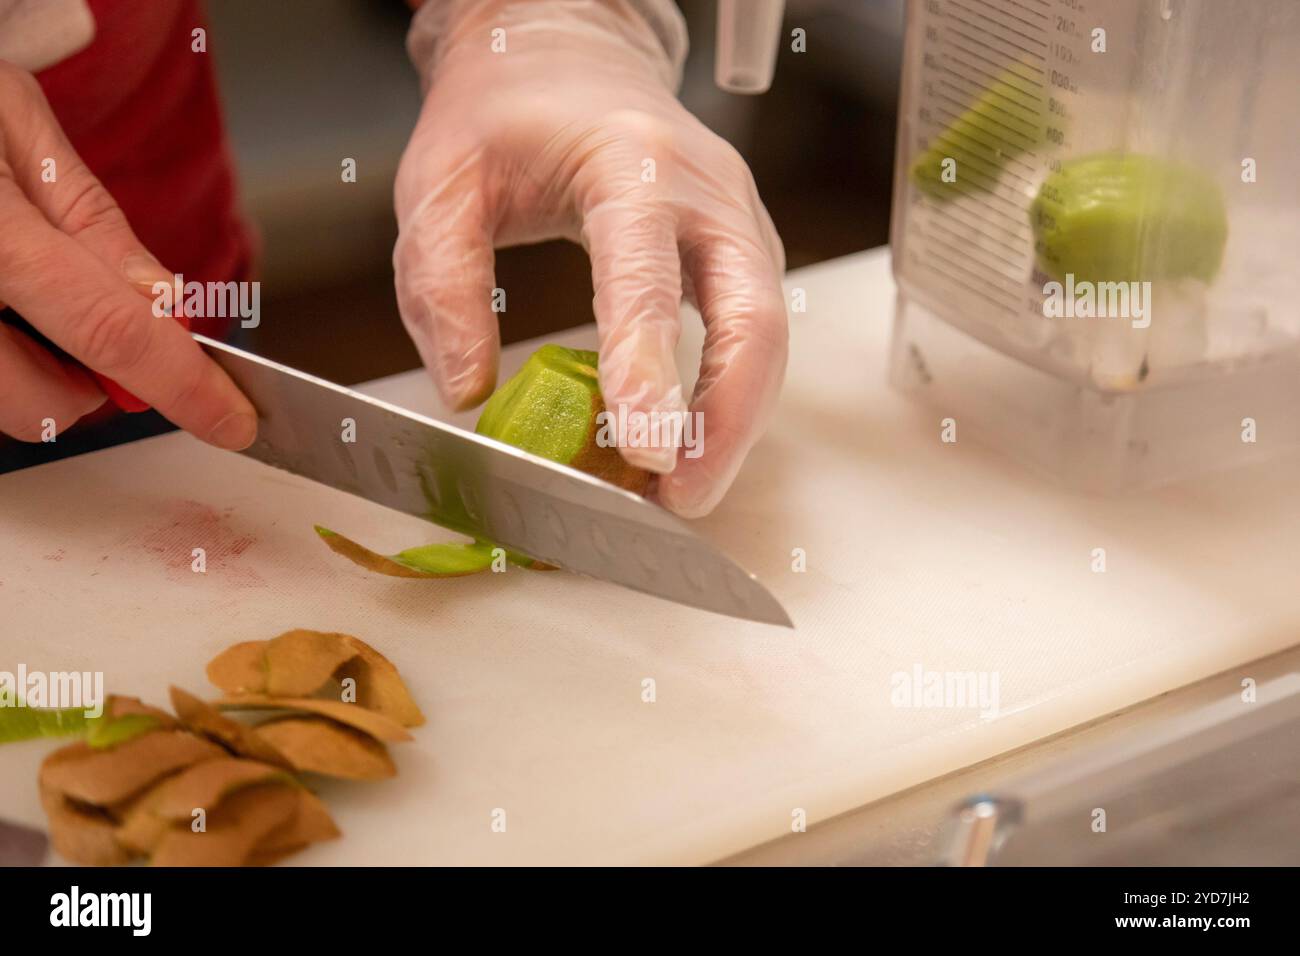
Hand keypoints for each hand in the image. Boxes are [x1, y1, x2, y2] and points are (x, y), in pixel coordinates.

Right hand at [0, 61, 255, 448]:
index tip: (232, 419)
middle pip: (43, 401)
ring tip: (25, 296)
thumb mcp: (13, 122)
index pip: (111, 330)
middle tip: (96, 323)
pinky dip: (1, 358)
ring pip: (2, 406)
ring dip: (36, 374)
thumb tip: (161, 299)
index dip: (184, 385)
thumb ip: (90, 220)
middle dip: (92, 385)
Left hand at [394, 0, 787, 516]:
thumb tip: (467, 392)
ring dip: (736, 422)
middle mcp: (707, 191)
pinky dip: (731, 397)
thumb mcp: (440, 183)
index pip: (650, 280)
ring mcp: (738, 220)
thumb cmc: (504, 114)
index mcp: (630, 164)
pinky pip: (755, 332)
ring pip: (768, 336)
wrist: (569, 54)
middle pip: (755, 320)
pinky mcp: (742, 248)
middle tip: (683, 498)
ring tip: (683, 491)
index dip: (651, 371)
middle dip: (728, 420)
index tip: (646, 453)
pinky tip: (690, 444)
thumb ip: (442, 284)